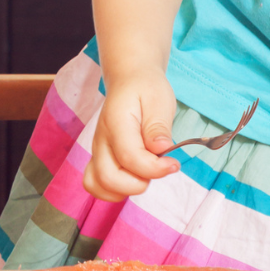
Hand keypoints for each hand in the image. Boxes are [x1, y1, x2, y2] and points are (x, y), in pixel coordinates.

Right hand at [83, 70, 180, 201]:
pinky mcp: (99, 158)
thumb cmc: (146, 89)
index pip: (130, 158)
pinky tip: (134, 177)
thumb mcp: (159, 100)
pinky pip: (95, 184)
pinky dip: (113, 190)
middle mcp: (101, 140)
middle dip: (139, 183)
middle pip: (109, 178)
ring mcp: (97, 151)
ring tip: (146, 172)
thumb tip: (160, 149)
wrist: (130, 81)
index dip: (155, 168)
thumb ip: (158, 126)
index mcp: (116, 123)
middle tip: (159, 167)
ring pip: (98, 185)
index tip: (173, 163)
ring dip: (125, 189)